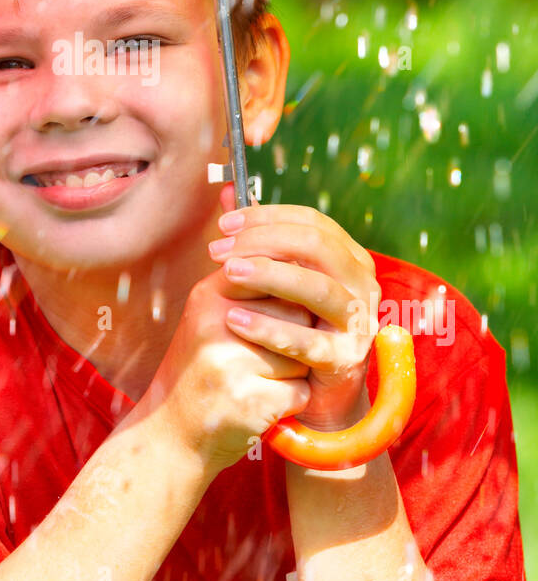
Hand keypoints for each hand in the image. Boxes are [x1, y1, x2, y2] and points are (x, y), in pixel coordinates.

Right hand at [145, 184, 316, 475]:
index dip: (288, 297)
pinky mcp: (249, 403)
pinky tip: (262, 405)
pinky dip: (291, 403)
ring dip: (294, 371)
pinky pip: (301, 393)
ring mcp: (231, 365)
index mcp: (208, 296)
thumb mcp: (209, 316)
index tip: (282, 313)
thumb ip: (246, 281)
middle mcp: (216, 325)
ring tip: (259, 380)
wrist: (171, 434)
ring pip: (303, 354)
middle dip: (295, 335)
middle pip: (297, 312)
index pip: (276, 272)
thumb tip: (291, 248)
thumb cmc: (200, 369)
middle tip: (264, 355)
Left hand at [208, 187, 380, 431]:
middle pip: (317, 247)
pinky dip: (268, 328)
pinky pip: (307, 341)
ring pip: (318, 289)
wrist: (314, 391)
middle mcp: (362, 284)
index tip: (224, 223)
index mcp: (349, 257)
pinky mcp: (345, 360)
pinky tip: (234, 319)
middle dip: (263, 242)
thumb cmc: (293, 324)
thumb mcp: (276, 277)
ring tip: (227, 274)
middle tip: (218, 249)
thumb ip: (257, 236)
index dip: (266, 216)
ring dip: (269, 276)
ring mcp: (358, 323)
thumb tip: (226, 189)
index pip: (312, 222)